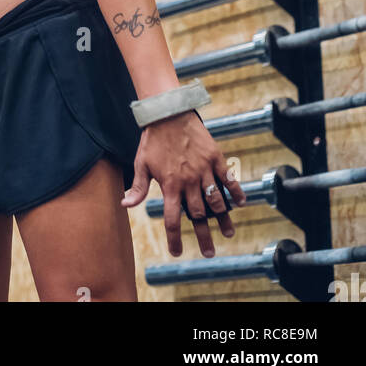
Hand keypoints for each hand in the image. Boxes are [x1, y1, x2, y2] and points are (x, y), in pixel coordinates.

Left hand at [121, 110, 246, 256]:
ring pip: (216, 201)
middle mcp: (189, 181)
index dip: (175, 239)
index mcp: (169, 185)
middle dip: (204, 236)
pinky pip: (228, 178)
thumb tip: (125, 205)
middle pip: (199, 216)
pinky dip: (236, 191)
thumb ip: (137, 187)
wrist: (168, 113)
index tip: (177, 252)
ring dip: (223, 219)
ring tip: (228, 233)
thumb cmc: (152, 139)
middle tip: (209, 253)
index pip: (173, 220)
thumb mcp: (141, 163)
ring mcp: (204, 170)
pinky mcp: (215, 158)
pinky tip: (241, 204)